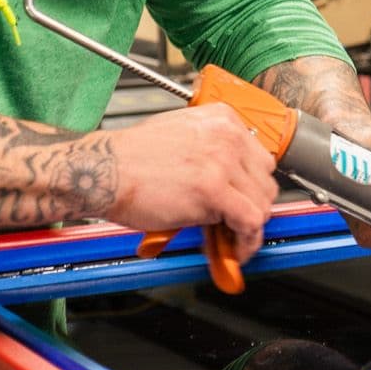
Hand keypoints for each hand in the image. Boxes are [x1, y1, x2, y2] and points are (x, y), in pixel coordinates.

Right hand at [100, 103, 278, 255]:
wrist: (104, 169)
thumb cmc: (132, 158)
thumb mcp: (182, 136)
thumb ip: (212, 152)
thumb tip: (231, 183)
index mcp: (222, 119)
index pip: (260, 159)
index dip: (252, 188)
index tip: (244, 204)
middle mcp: (228, 135)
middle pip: (266, 182)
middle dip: (253, 208)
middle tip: (235, 227)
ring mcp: (222, 161)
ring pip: (262, 204)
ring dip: (250, 229)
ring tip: (232, 242)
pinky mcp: (214, 189)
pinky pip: (250, 221)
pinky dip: (247, 242)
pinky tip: (234, 250)